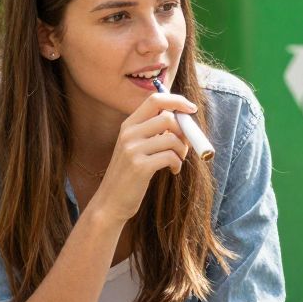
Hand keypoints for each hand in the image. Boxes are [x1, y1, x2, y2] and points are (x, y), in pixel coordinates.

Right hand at [91, 92, 192, 222]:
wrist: (110, 201)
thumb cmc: (129, 174)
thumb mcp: (135, 147)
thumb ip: (152, 131)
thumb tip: (182, 119)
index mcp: (128, 125)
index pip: (155, 99)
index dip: (177, 101)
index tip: (191, 109)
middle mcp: (129, 133)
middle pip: (167, 118)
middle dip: (184, 131)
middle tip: (185, 145)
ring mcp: (132, 150)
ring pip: (172, 139)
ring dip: (182, 150)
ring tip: (177, 161)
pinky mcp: (140, 167)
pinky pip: (171, 157)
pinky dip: (177, 163)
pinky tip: (173, 170)